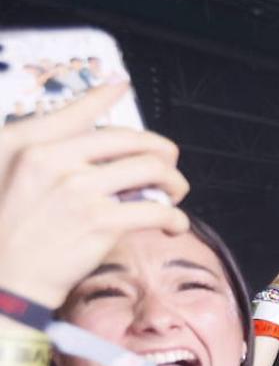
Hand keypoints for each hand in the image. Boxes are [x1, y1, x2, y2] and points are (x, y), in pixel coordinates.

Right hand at [0, 83, 188, 308]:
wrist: (8, 279)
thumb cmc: (11, 233)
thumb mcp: (11, 176)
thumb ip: (43, 153)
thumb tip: (79, 143)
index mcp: (31, 146)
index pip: (79, 112)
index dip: (105, 96)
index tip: (123, 86)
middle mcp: (56, 161)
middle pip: (129, 140)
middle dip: (160, 151)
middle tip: (169, 165)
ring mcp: (80, 191)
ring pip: (151, 169)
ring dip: (174, 181)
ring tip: (176, 194)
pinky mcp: (101, 223)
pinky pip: (156, 210)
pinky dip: (175, 217)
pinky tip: (175, 225)